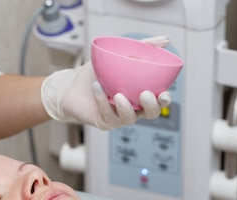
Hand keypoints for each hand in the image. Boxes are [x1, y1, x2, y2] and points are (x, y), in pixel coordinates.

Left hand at [41, 36, 171, 129]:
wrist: (71, 86)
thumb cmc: (96, 73)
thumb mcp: (119, 55)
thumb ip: (143, 48)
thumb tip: (165, 40)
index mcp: (140, 95)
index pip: (159, 101)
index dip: (164, 100)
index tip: (164, 93)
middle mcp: (133, 108)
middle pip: (150, 114)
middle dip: (151, 106)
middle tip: (144, 95)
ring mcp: (119, 117)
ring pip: (129, 118)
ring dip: (125, 107)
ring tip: (117, 94)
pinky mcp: (104, 122)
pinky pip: (107, 114)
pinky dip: (102, 100)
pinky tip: (97, 88)